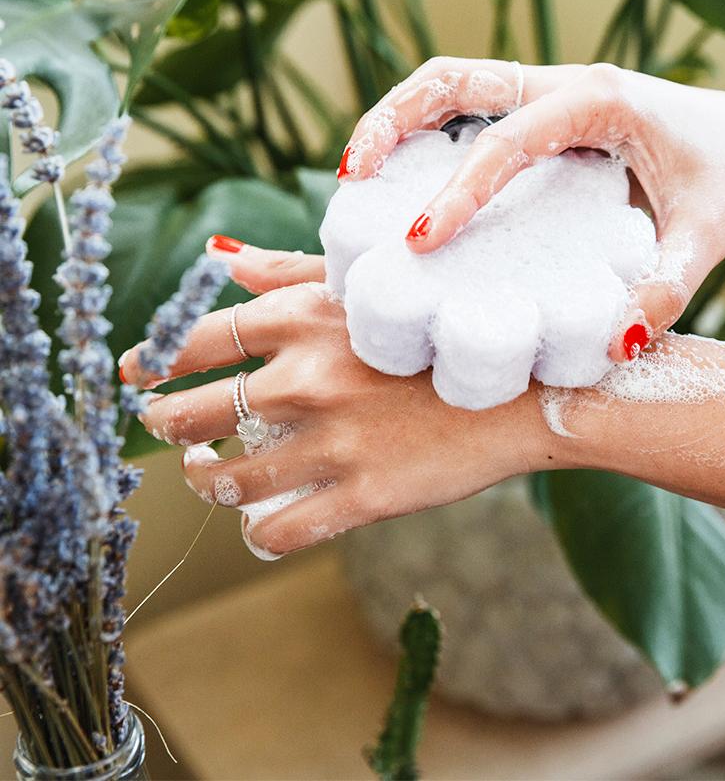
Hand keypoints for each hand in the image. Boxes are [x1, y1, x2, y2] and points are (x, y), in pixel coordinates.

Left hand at [120, 244, 564, 557]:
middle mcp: (305, 378)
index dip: (151, 362)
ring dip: (207, 480)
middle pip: (190, 413)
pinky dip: (258, 532)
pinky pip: (277, 532)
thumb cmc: (440, 327)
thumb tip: (216, 256)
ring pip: (226, 480)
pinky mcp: (362, 496)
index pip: (194, 341)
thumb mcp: (364, 285)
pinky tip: (262, 522)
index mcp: (302, 318)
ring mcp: (332, 441)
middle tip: (171, 430)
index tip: (136, 376)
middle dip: (166, 424)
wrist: (524, 389)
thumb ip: (285, 271)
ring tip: (213, 474)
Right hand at [340, 58, 724, 360]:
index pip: (508, 139)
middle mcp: (566, 85)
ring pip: (452, 85)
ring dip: (396, 118)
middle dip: (392, 120)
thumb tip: (615, 343)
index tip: (420, 241)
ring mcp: (551, 92)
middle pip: (454, 78)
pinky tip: (402, 183)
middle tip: (349, 177)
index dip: (458, 189)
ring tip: (353, 175)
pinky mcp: (546, 112)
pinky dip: (425, 136)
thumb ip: (667, 289)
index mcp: (601, 102)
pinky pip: (471, 112)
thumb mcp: (708, 237)